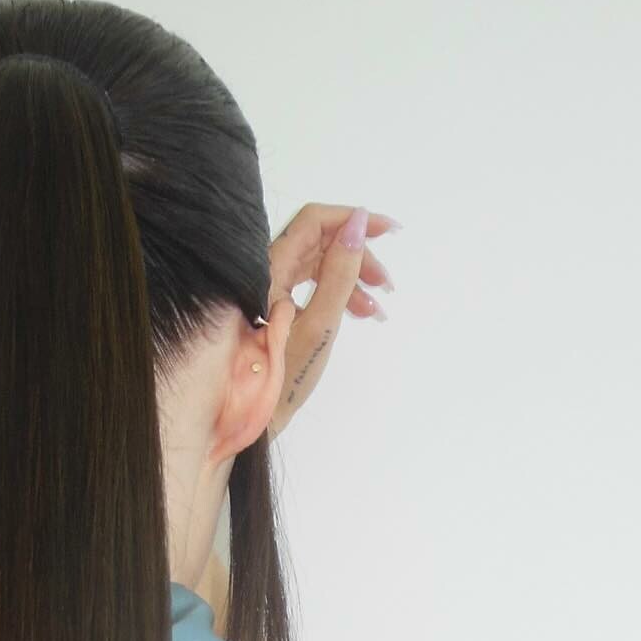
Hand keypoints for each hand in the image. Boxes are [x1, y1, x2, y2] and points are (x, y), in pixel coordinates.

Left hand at [264, 204, 400, 441]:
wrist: (254, 421)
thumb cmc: (283, 379)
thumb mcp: (320, 325)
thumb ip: (340, 273)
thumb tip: (358, 223)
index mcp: (270, 270)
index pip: (314, 222)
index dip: (351, 219)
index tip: (386, 231)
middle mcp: (269, 273)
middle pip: (320, 243)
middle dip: (358, 257)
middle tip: (386, 285)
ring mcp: (273, 291)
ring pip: (320, 267)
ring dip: (354, 280)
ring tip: (377, 310)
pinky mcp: (279, 309)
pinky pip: (314, 288)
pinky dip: (340, 297)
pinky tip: (362, 315)